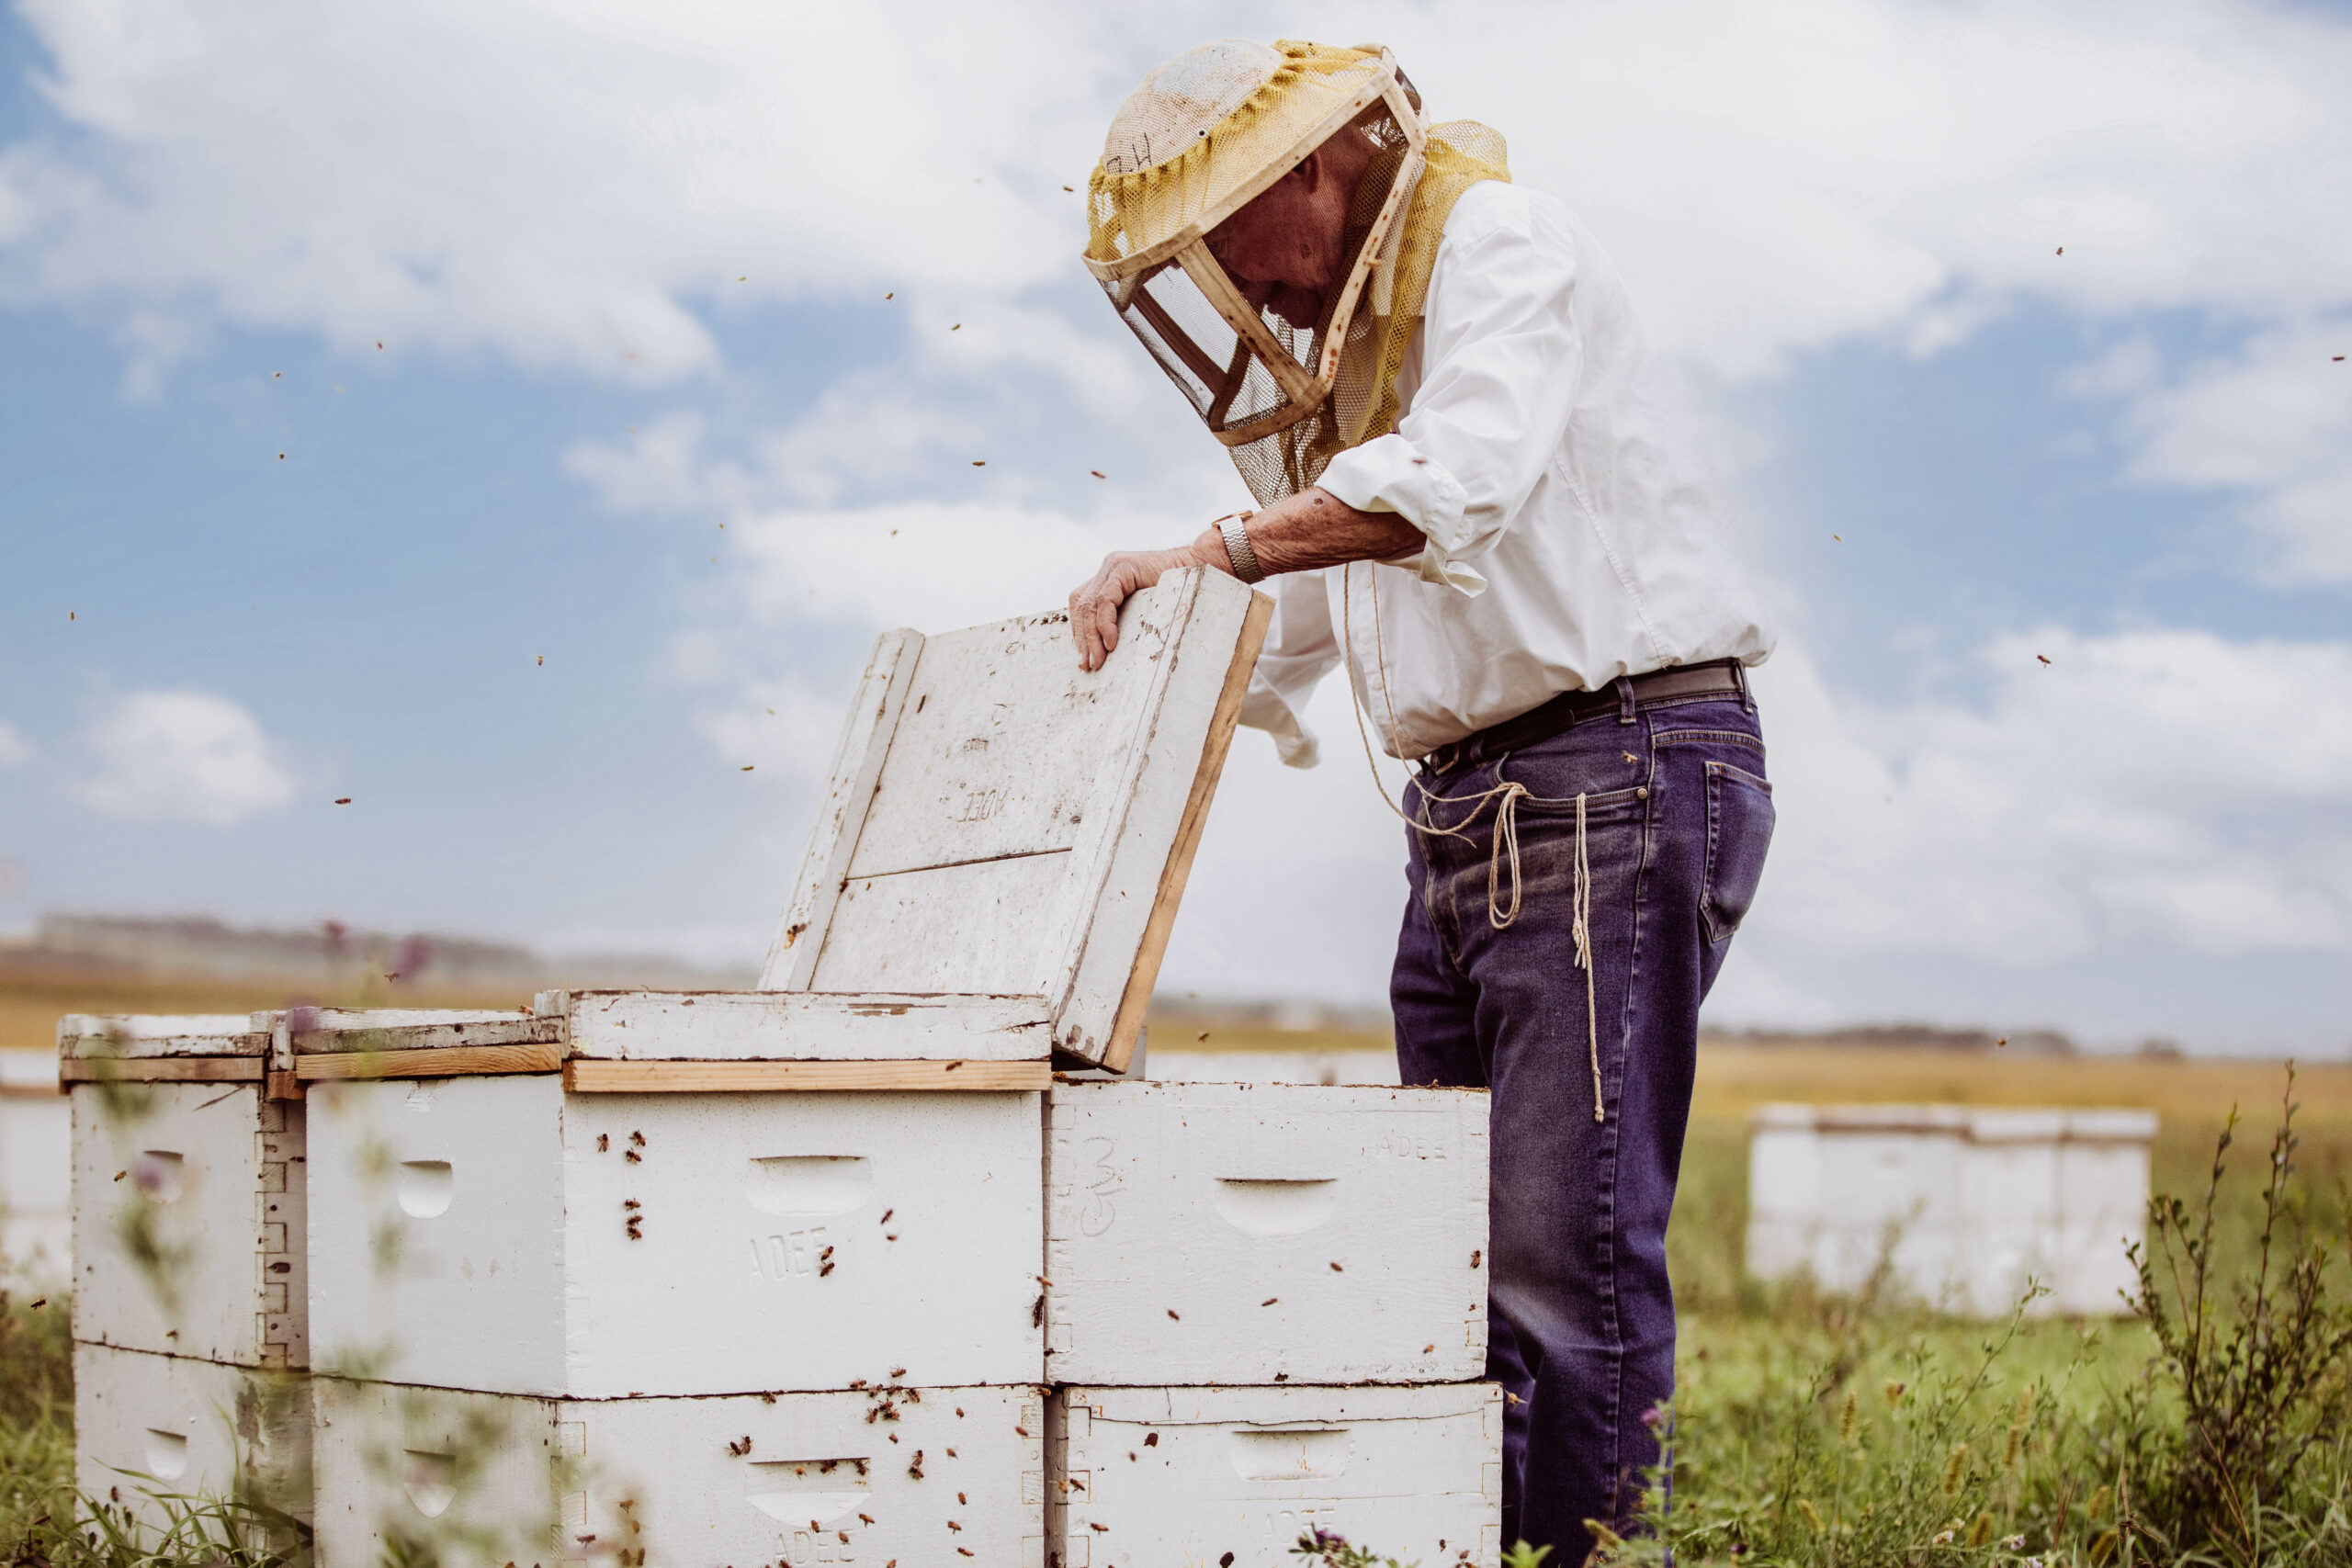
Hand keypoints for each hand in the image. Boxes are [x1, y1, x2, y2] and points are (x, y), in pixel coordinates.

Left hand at [1067, 528, 1233, 669]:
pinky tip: (1111, 642)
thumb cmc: (1180, 593)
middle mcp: (1107, 569)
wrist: (1202, 569)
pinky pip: (1105, 599)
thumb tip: (1108, 651)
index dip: (1079, 632)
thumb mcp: (1144, 609)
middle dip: (1082, 638)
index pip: (1081, 605)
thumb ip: (1126, 618)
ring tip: (1098, 660)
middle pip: (1081, 606)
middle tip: (1087, 665)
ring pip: (1089, 604)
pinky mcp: (1123, 567)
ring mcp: (1113, 565)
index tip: (1083, 658)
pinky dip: (1105, 624)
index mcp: (1109, 578)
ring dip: (1091, 636)